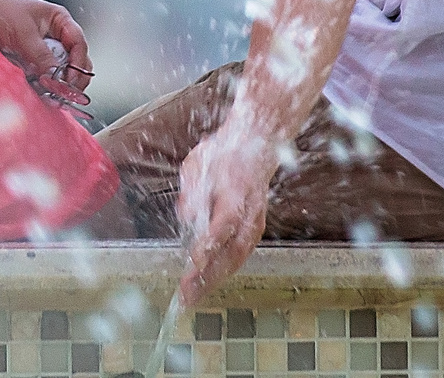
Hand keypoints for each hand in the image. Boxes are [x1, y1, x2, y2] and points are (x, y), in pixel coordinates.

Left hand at [0, 0, 92, 106]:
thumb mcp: (23, 34)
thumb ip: (42, 56)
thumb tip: (58, 80)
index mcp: (59, 20)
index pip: (79, 45)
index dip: (78, 64)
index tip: (70, 82)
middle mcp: (54, 34)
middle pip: (75, 60)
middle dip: (72, 77)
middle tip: (63, 93)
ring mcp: (42, 48)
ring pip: (60, 70)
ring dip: (57, 83)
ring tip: (51, 96)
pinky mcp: (29, 59)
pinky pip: (43, 75)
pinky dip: (44, 85)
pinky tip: (41, 93)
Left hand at [175, 125, 275, 305]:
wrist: (256, 148)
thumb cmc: (223, 156)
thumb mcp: (199, 164)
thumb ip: (192, 192)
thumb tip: (187, 218)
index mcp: (236, 191)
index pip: (225, 223)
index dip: (210, 244)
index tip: (195, 262)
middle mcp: (250, 212)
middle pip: (232, 250)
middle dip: (208, 274)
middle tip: (186, 293)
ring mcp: (255, 223)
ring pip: (237, 258)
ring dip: (215, 279)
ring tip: (193, 296)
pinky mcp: (254, 230)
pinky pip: (240, 256)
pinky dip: (223, 272)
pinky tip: (207, 283)